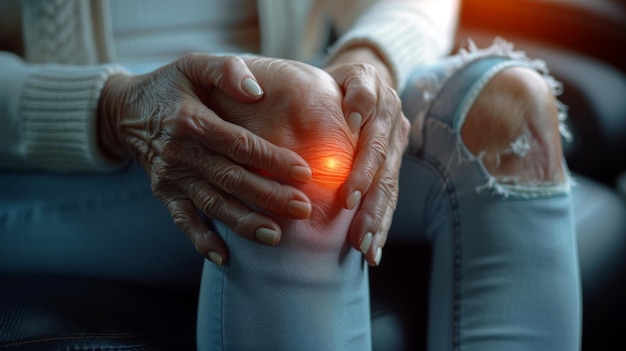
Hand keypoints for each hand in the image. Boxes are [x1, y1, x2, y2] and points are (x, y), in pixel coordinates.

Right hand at [97, 54, 312, 265]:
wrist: (125, 111)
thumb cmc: (170, 85)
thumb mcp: (194, 64)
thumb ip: (226, 70)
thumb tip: (256, 91)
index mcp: (190, 119)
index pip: (240, 144)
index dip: (273, 160)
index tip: (305, 172)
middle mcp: (180, 152)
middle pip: (231, 179)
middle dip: (269, 197)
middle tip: (302, 210)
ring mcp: (172, 177)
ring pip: (213, 204)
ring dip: (244, 222)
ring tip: (275, 236)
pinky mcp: (165, 193)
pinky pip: (182, 220)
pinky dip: (201, 240)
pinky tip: (223, 258)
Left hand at [325, 48, 410, 265]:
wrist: (358, 81)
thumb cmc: (332, 81)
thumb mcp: (336, 73)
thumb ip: (350, 88)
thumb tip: (352, 113)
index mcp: (377, 91)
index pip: (372, 126)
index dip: (362, 157)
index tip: (348, 185)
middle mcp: (392, 118)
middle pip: (381, 160)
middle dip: (367, 193)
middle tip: (353, 222)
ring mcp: (396, 143)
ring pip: (388, 184)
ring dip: (376, 217)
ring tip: (364, 246)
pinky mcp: (394, 164)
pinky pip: (390, 197)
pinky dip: (381, 224)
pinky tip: (372, 252)